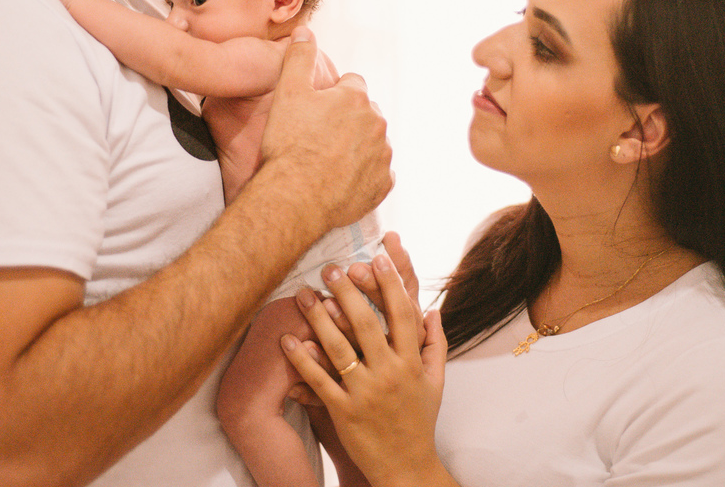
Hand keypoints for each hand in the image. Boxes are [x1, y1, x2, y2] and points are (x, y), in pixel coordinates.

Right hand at [261, 28, 392, 236]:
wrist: (295, 195)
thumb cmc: (289, 144)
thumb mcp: (287, 92)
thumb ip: (299, 58)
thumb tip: (305, 31)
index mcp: (356, 98)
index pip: (352, 84)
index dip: (331, 96)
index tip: (316, 111)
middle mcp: (377, 124)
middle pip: (365, 113)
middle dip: (347, 120)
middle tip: (319, 137)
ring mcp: (382, 156)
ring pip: (372, 143)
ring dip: (357, 147)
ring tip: (328, 160)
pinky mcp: (382, 185)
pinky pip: (378, 174)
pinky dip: (364, 175)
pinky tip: (342, 180)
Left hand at [282, 255, 449, 486]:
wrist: (406, 468)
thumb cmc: (419, 423)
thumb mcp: (435, 383)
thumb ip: (436, 345)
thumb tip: (434, 309)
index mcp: (412, 363)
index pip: (403, 314)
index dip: (390, 284)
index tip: (378, 257)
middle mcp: (390, 374)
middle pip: (367, 324)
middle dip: (348, 292)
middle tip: (331, 268)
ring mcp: (366, 393)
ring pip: (339, 348)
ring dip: (319, 319)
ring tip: (304, 294)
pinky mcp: (344, 411)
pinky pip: (319, 381)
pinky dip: (302, 360)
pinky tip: (288, 340)